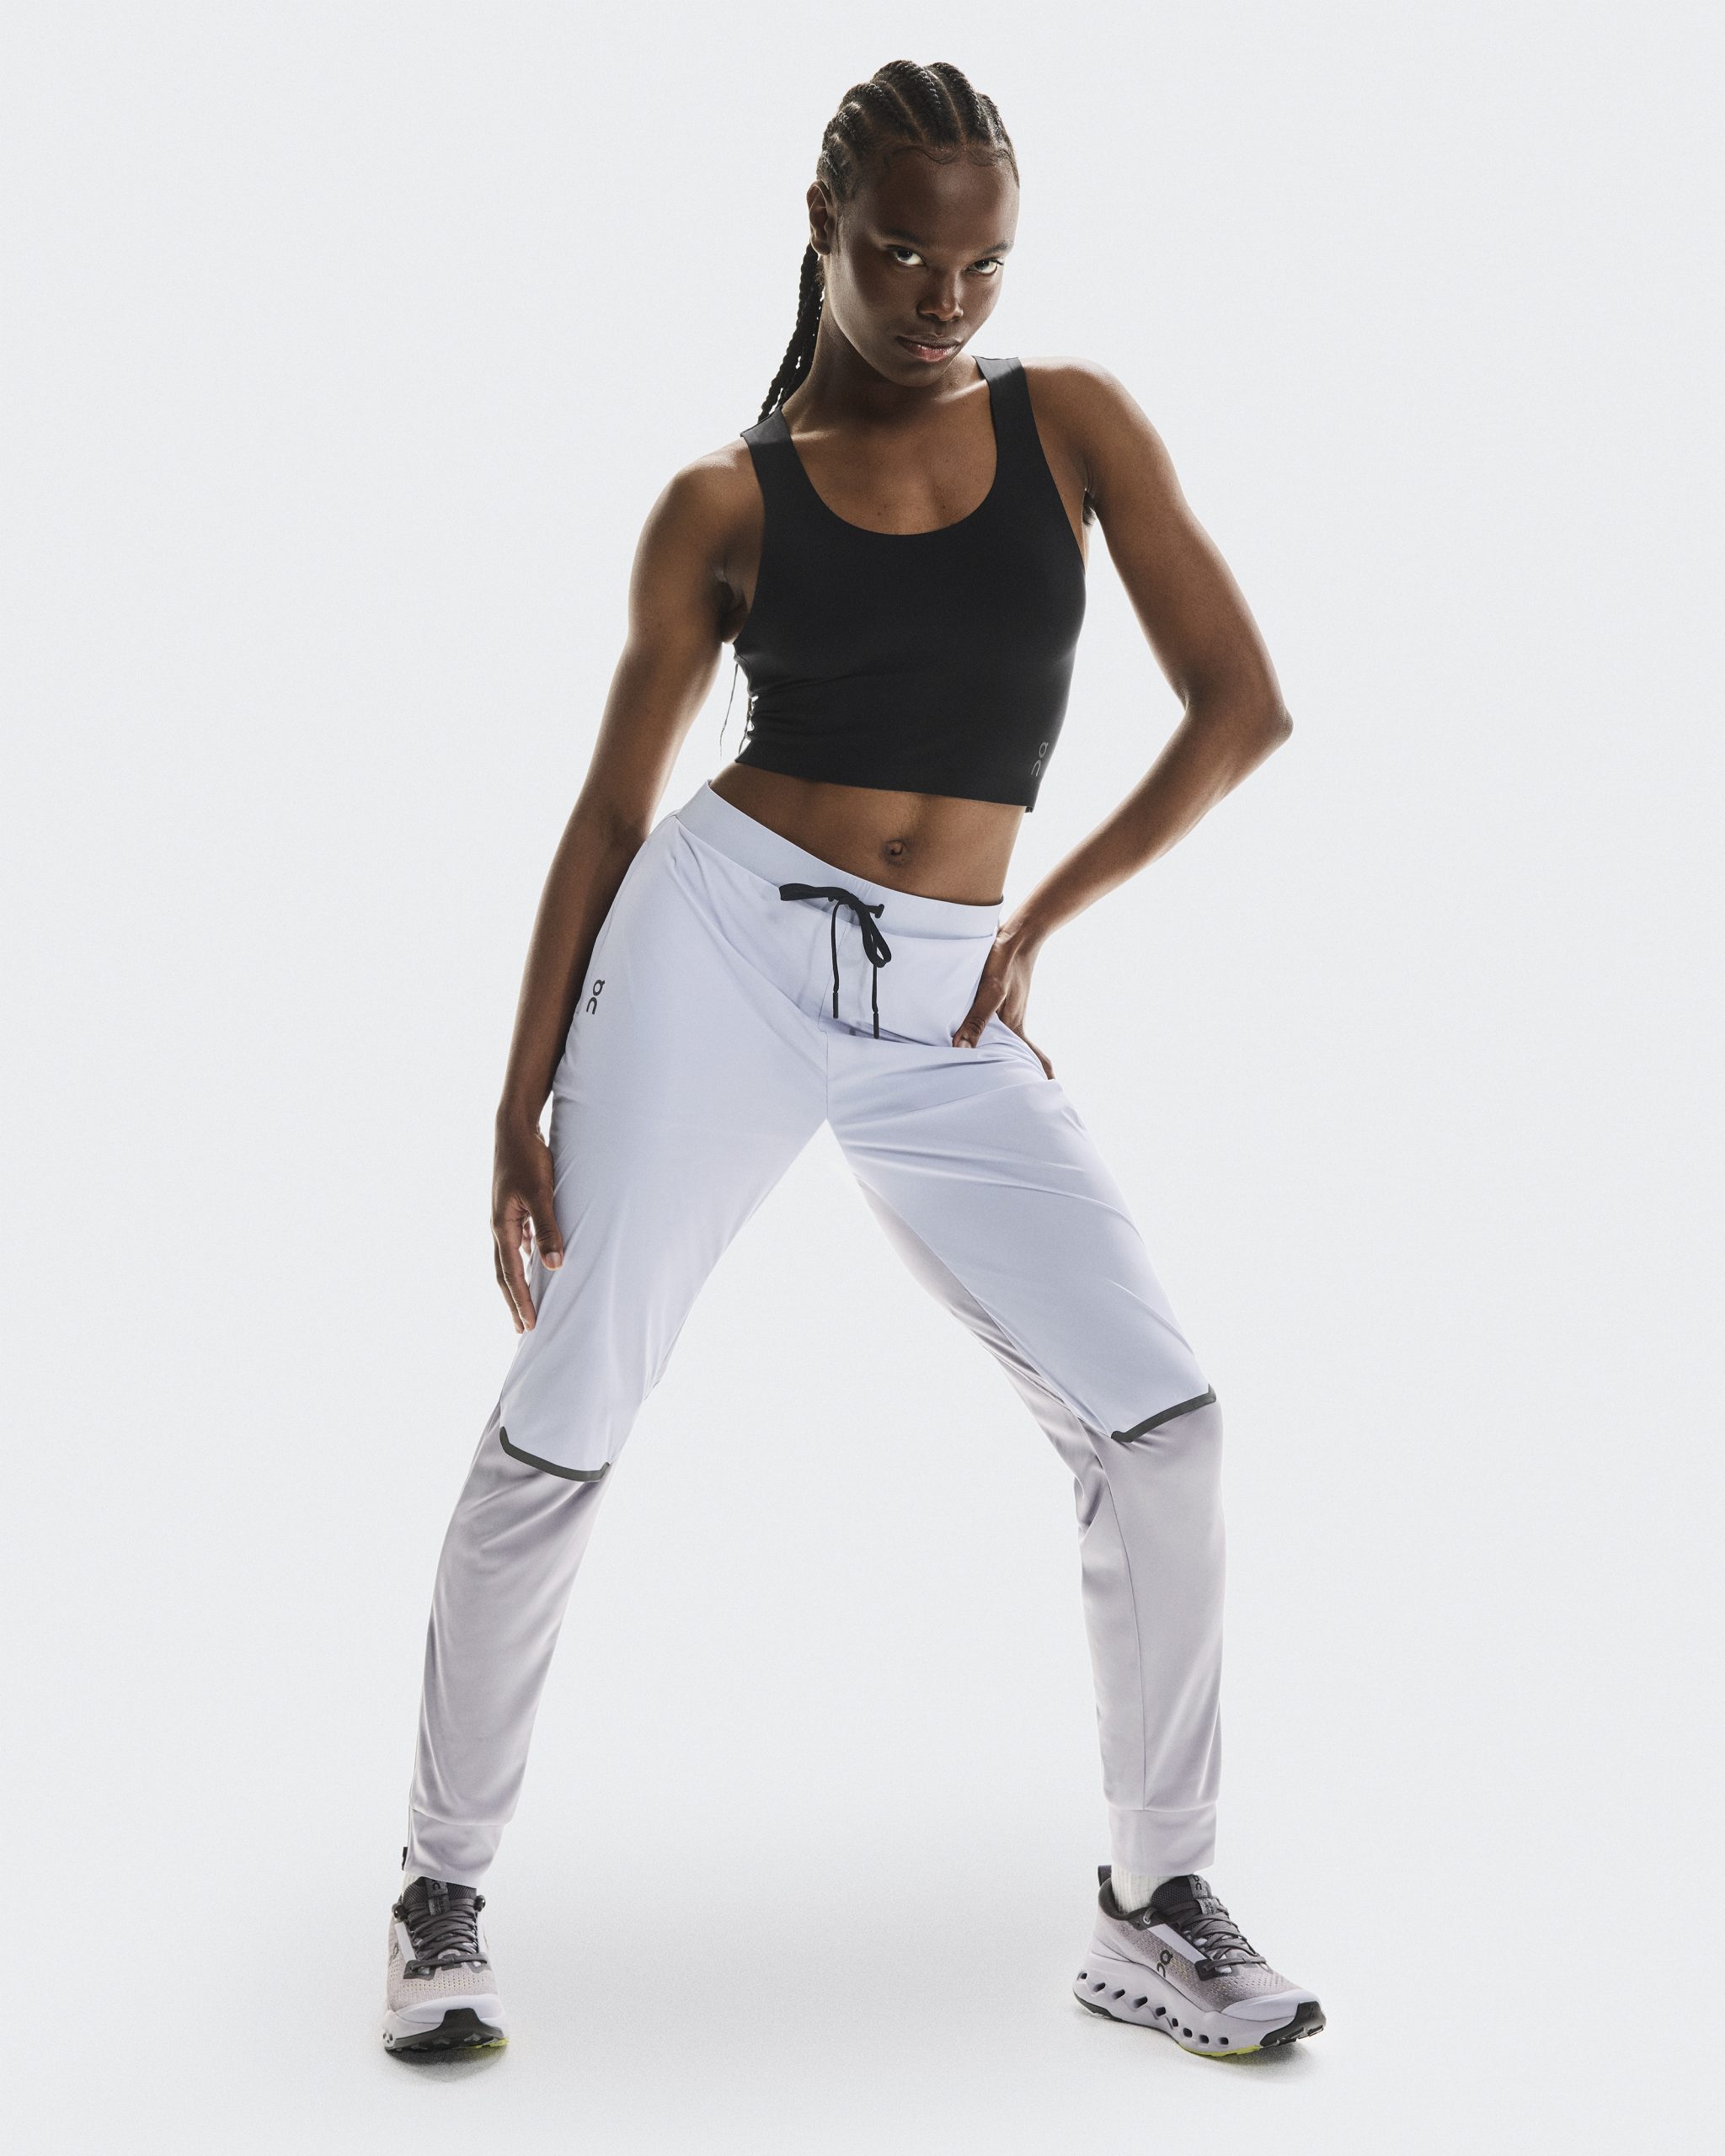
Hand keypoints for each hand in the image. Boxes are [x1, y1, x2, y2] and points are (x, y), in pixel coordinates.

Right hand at [492, 1114, 563, 1331]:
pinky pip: (516, 1243)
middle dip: (513, 1301)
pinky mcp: (512, 1208)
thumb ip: (548, 1228)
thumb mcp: (541, 1192)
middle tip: (522, 1329)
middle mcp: (499, 1226)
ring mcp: (504, 1218)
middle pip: (504, 1273)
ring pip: (508, 1259)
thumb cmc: (528, 1158)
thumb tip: (555, 1265)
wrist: (513, 1128)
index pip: (511, 1275)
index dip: (520, 1301)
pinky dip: (523, 1260)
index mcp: (503, 1227)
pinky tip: (535, 1263)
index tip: (529, 1326)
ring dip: (516, 1283)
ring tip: (526, 1303)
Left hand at [951, 923, 1054, 1077]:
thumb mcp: (991, 992)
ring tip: (991, 1071)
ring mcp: (1009, 1011)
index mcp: (1015, 1026)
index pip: (1031, 1058)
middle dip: (1019, 1071)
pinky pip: (997, 1023)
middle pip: (1019, 1053)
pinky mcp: (1002, 1000)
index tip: (1041, 1093)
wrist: (1018, 933)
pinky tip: (979, 1034)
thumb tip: (961, 1050)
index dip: (1037, 1075)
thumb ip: (976, 1021)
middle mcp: (1014, 1022)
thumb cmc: (1005, 961)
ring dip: (1004, 1054)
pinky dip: (992, 1033)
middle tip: (1015, 1091)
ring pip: (1007, 1039)